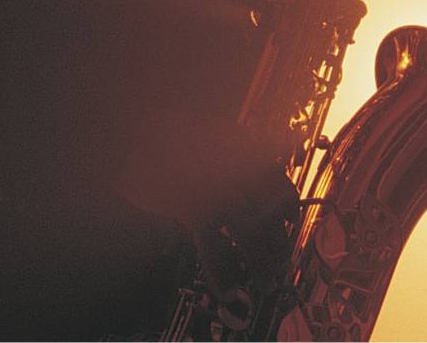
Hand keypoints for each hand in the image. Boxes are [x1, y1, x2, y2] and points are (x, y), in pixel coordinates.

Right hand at [115, 109, 298, 302]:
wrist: (135, 136)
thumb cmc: (166, 137)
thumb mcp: (210, 138)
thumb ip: (231, 158)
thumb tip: (249, 187)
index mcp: (245, 147)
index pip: (279, 181)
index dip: (288, 207)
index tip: (291, 223)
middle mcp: (239, 168)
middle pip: (270, 213)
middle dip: (278, 243)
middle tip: (280, 262)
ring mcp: (219, 189)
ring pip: (251, 234)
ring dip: (260, 263)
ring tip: (264, 282)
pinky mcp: (195, 209)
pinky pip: (215, 248)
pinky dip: (222, 273)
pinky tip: (226, 289)